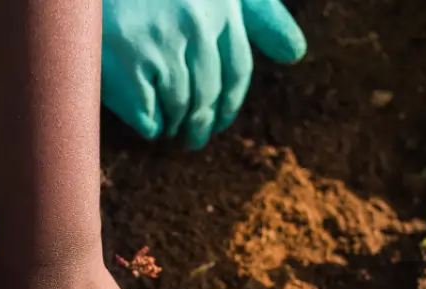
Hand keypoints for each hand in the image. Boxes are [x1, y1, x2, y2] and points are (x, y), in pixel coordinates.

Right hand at [102, 0, 305, 149]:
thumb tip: (296, 53)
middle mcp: (198, 24)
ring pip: (182, 108)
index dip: (229, 104)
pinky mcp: (130, 62)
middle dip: (202, 124)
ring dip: (177, 126)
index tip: (218, 121)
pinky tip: (148, 124)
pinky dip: (151, 126)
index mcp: (222, 5)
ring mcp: (164, 44)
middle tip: (193, 139)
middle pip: (210, 96)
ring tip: (170, 129)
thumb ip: (258, 14)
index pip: (238, 71)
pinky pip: (150, 116)